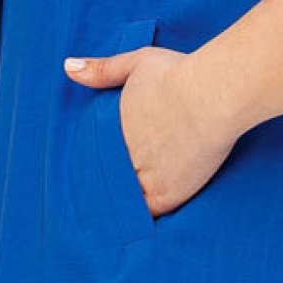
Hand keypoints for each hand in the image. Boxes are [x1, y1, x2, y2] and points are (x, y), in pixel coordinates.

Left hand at [62, 43, 239, 216]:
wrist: (214, 95)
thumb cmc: (182, 75)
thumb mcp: (138, 63)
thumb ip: (102, 70)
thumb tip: (68, 67)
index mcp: (114, 128)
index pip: (97, 153)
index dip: (98, 161)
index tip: (97, 168)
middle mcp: (124, 154)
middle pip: (109, 176)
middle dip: (109, 181)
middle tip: (100, 197)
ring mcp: (144, 176)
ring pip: (126, 195)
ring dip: (124, 199)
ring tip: (117, 213)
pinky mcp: (166, 193)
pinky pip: (147, 212)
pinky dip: (142, 215)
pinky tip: (138, 220)